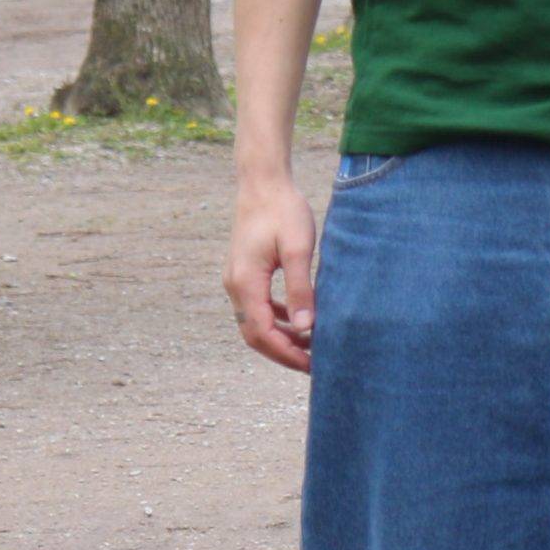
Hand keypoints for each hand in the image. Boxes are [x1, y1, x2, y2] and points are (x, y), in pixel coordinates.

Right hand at [226, 176, 318, 371]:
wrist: (263, 184)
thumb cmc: (284, 211)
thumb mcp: (299, 249)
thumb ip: (300, 289)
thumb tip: (307, 328)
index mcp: (245, 284)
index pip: (263, 333)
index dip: (287, 353)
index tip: (313, 365)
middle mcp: (235, 287)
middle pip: (256, 334)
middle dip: (283, 352)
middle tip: (314, 364)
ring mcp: (237, 281)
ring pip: (256, 322)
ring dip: (281, 337)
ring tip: (311, 346)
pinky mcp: (245, 274)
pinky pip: (258, 306)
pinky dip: (277, 318)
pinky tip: (298, 320)